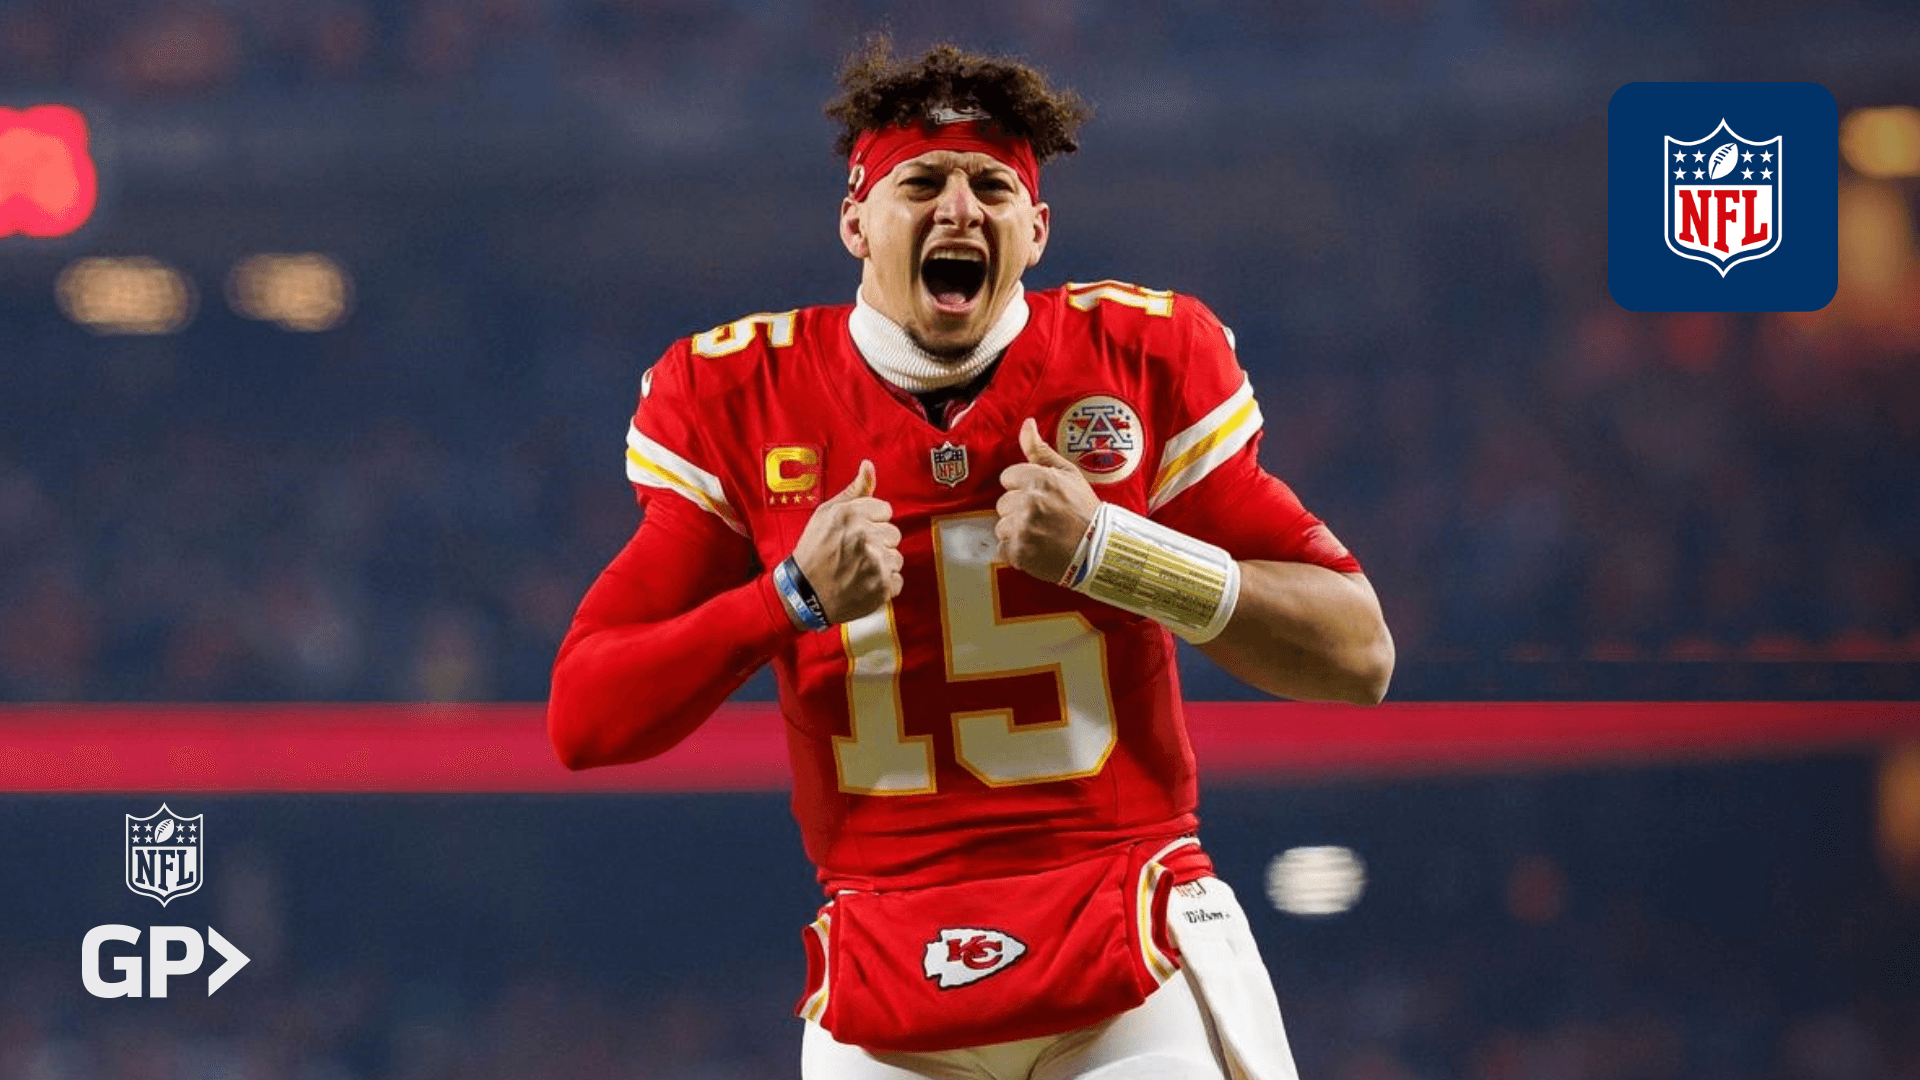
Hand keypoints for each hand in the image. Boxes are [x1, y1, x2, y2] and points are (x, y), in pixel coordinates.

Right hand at [791, 460, 903, 623]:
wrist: (803, 594)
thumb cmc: (813, 552)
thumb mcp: (826, 514)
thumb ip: (853, 491)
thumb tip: (868, 465)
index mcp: (852, 514)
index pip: (885, 510)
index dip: (872, 522)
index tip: (856, 533)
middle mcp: (865, 535)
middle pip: (894, 533)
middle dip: (879, 542)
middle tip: (856, 553)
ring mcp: (875, 562)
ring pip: (897, 557)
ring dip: (882, 565)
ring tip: (859, 569)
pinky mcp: (881, 586)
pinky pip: (897, 580)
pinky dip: (883, 585)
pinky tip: (864, 583)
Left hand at [996, 418, 1099, 582]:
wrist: (1099, 550)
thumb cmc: (1085, 510)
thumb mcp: (1069, 473)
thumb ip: (1041, 450)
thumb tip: (1027, 424)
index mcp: (1039, 480)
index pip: (1008, 477)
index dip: (1022, 486)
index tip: (1039, 497)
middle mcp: (1028, 503)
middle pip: (1003, 503)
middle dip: (1018, 509)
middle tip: (1043, 517)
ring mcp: (1022, 529)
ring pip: (1002, 526)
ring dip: (1016, 531)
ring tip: (1041, 534)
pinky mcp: (1019, 553)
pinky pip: (1003, 548)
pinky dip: (1017, 551)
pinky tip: (1036, 548)